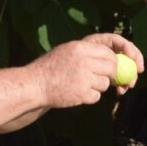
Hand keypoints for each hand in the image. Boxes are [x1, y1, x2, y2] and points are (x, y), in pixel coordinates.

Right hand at [23, 32, 144, 108]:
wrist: (34, 85)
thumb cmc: (50, 68)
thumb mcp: (67, 51)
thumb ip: (87, 53)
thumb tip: (110, 57)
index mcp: (80, 48)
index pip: (108, 52)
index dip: (112, 60)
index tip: (111, 66)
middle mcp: (84, 61)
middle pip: (112, 67)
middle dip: (111, 74)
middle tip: (103, 78)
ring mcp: (84, 78)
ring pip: (105, 83)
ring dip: (97, 87)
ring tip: (81, 85)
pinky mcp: (82, 94)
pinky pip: (96, 96)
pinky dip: (90, 97)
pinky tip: (77, 93)